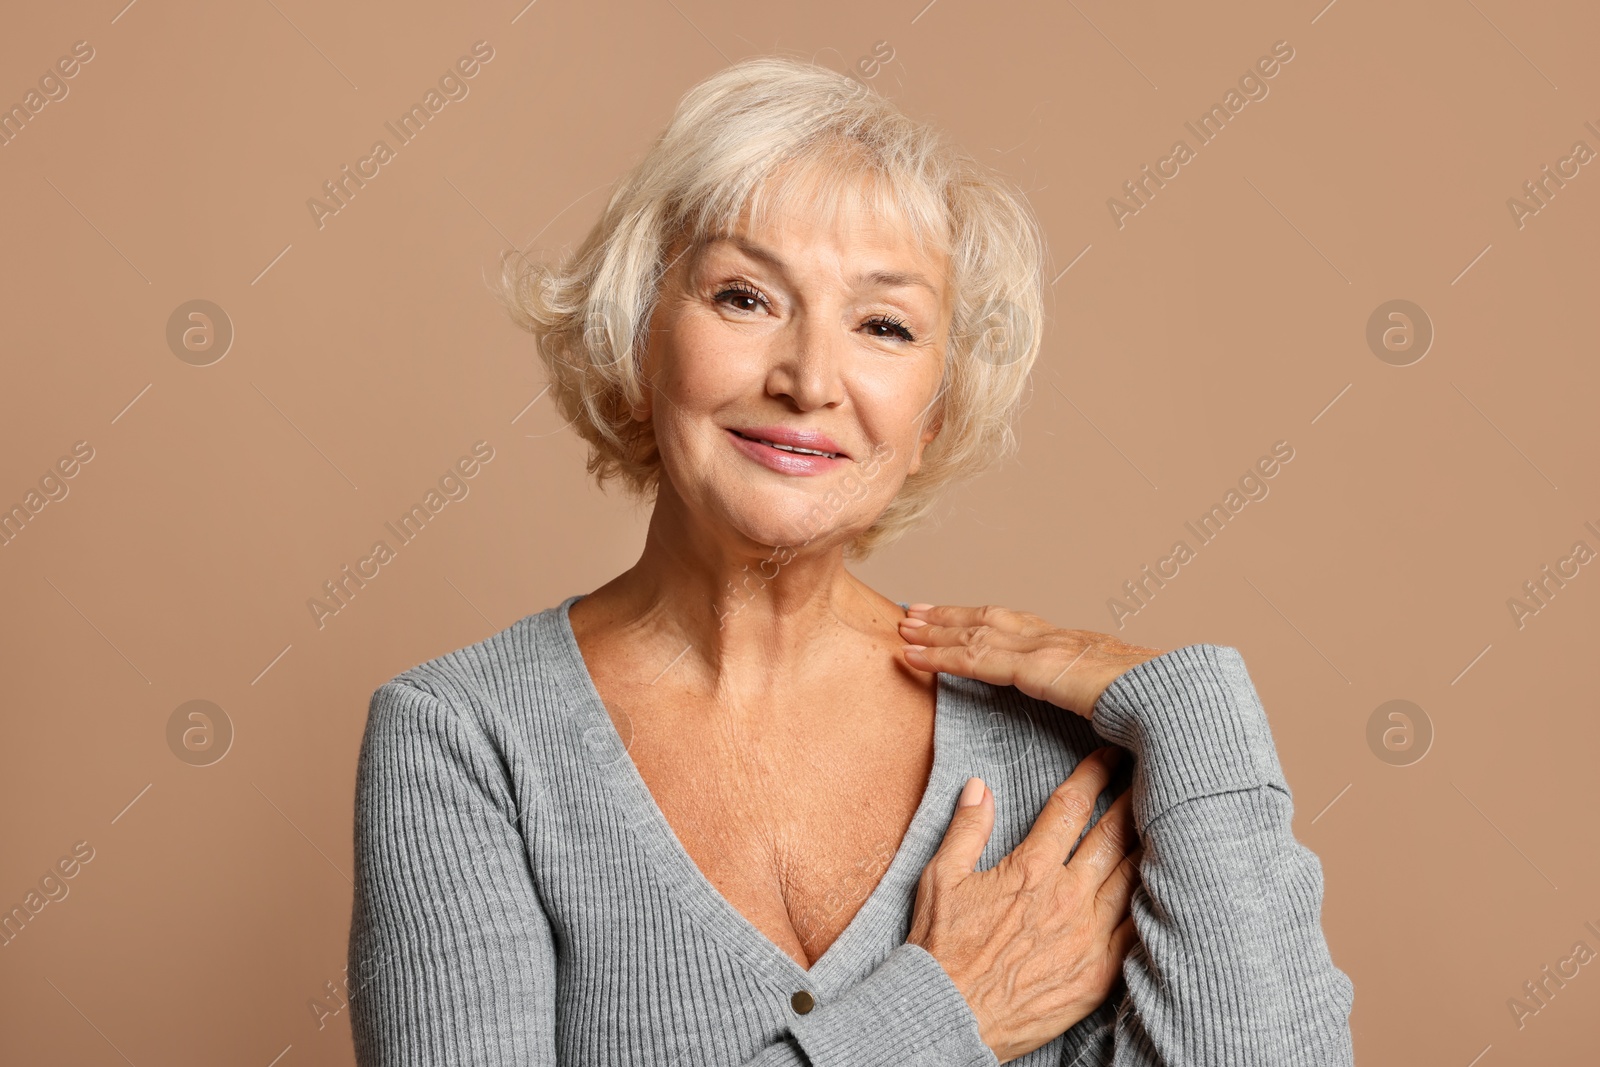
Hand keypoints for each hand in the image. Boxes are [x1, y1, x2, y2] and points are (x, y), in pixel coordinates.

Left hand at [898, 604, 1164, 719]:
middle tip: (915, 612)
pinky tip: (915, 655)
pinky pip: (975, 658)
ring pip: (976, 632)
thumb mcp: (1126, 712)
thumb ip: (1105, 714)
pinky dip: (940, 655)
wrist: (1181, 707)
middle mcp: (1059, 639)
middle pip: (991, 619)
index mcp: (1079, 647)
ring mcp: (1046, 648)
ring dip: (935, 631)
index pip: (1020, 628)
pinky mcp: (1035, 666)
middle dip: (951, 615)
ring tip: (903, 628)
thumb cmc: (1165, 718)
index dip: (984, 621)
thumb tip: (1106, 731)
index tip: (955, 618)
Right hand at [908, 748, 1140, 1063]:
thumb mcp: (941, 878)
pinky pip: (1139, 931)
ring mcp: (1088, 937)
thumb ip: (966, 828)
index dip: (1094, 775)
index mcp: (1030, 870)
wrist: (950, 1017)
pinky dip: (1154, 904)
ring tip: (1169, 821)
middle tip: (1151, 776)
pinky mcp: (1100, 974)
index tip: (1109, 756)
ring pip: (1132, 878)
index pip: (1071, 808)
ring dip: (1150, 845)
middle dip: (1133, 800)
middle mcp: (1066, 898)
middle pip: (1113, 836)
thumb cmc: (941, 950)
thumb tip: (979, 785)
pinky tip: (1169, 887)